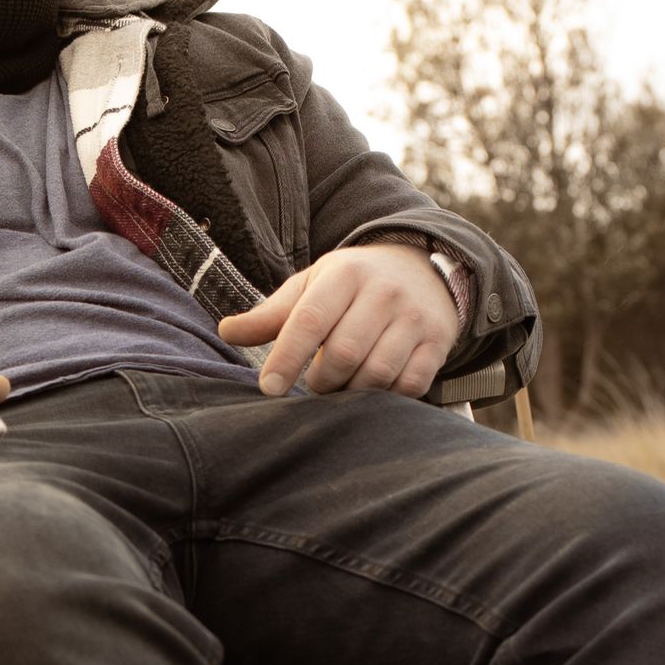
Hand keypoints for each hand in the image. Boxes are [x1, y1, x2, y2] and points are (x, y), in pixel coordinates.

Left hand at [217, 243, 458, 396]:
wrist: (421, 268)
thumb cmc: (352, 284)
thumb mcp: (312, 286)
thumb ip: (272, 313)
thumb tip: (226, 332)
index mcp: (345, 274)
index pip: (311, 319)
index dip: (287, 357)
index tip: (269, 388)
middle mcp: (384, 292)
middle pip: (345, 352)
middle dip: (322, 379)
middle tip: (315, 383)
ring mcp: (415, 317)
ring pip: (377, 373)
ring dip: (352, 392)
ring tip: (342, 385)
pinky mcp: (438, 342)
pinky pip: (411, 384)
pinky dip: (387, 396)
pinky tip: (374, 389)